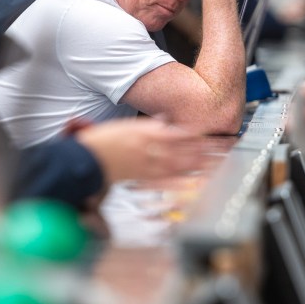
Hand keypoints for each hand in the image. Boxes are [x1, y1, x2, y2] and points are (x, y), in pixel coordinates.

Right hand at [75, 118, 212, 186]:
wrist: (84, 158)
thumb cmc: (103, 140)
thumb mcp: (127, 125)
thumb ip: (148, 123)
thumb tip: (164, 120)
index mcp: (146, 133)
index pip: (177, 134)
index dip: (195, 136)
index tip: (210, 137)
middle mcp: (149, 148)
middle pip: (183, 149)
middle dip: (203, 151)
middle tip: (221, 152)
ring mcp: (145, 164)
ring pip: (177, 164)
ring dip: (196, 165)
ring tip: (213, 165)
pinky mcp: (140, 178)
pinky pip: (163, 181)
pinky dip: (179, 182)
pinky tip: (192, 183)